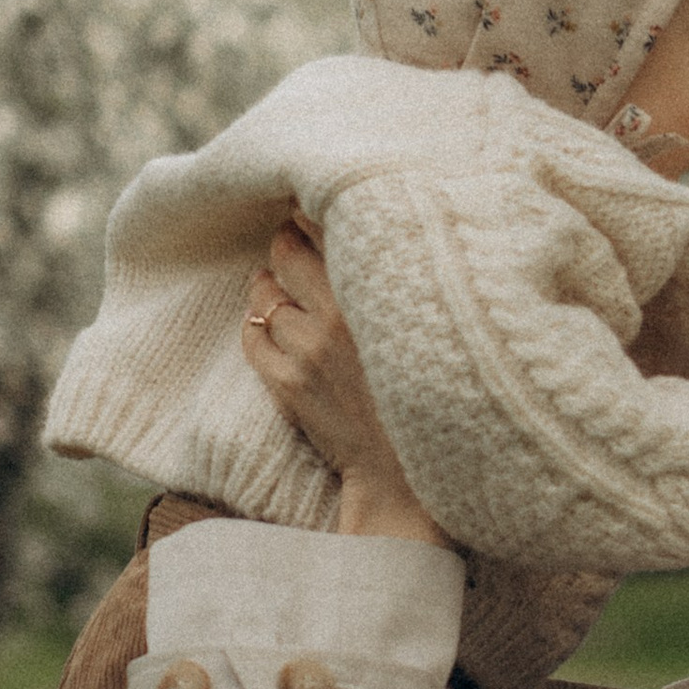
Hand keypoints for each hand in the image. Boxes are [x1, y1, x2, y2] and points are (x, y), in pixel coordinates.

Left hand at [239, 222, 443, 547]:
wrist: (411, 476)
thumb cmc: (436, 398)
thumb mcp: (430, 326)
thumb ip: (398, 280)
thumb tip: (365, 233)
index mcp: (379, 293)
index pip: (329, 224)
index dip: (316, 213)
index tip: (318, 213)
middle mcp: (338, 316)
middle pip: (286, 250)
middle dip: (287, 243)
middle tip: (296, 246)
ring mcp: (307, 351)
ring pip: (264, 292)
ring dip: (270, 286)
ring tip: (283, 289)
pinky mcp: (287, 385)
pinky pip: (251, 336)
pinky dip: (257, 326)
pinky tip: (272, 328)